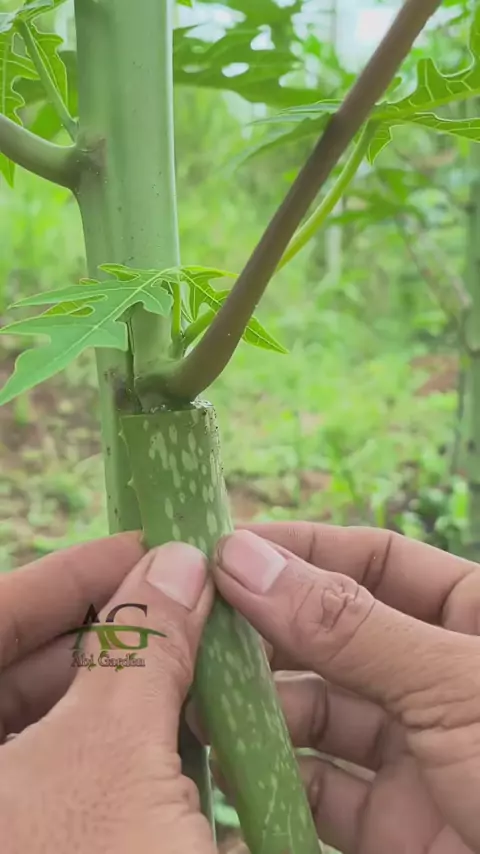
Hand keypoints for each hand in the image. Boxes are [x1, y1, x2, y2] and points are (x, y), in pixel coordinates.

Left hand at [0, 536, 215, 853]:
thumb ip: (142, 646)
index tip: (142, 544)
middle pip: (23, 667)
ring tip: (192, 650)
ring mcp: (11, 813)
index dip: (68, 575)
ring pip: (55, 720)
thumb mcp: (116, 753)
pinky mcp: (44, 840)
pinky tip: (180, 718)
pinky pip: (76, 771)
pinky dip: (126, 739)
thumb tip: (178, 562)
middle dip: (108, 625)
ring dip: (125, 681)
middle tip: (179, 594)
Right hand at [211, 523, 479, 853]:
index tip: (227, 547)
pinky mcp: (395, 826)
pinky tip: (225, 764)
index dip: (302, 548)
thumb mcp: (451, 683)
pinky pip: (318, 792)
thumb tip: (246, 558)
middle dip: (266, 628)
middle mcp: (438, 678)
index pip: (374, 559)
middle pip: (334, 634)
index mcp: (473, 620)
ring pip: (317, 712)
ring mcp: (416, 753)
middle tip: (190, 620)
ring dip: (258, 704)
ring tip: (192, 693)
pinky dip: (272, 780)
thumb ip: (347, 623)